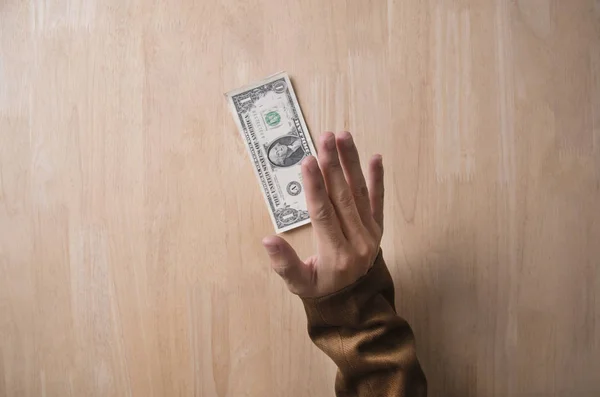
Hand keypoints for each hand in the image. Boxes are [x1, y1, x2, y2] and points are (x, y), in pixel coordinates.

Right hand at [262, 131, 384, 297]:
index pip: (323, 214)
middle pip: (342, 197)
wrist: (354, 302)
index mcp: (336, 254)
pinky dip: (377, 179)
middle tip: (324, 138)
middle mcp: (357, 242)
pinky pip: (378, 200)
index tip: (307, 161)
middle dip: (332, 165)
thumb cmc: (321, 289)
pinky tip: (375, 157)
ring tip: (343, 137)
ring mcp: (371, 233)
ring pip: (360, 193)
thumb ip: (284, 263)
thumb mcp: (298, 284)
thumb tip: (268, 240)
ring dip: (352, 163)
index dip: (315, 187)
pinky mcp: (378, 228)